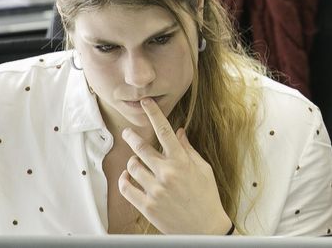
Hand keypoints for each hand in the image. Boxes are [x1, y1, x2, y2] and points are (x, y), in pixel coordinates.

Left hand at [118, 98, 234, 234]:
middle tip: (127, 132)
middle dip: (131, 136)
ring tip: (136, 163)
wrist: (205, 229)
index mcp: (182, 161)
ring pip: (132, 167)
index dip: (153, 113)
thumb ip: (188, 150)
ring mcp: (155, 190)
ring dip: (132, 162)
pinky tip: (127, 177)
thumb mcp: (203, 169)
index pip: (164, 131)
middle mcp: (167, 173)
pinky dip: (124, 180)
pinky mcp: (147, 206)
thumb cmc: (207, 196)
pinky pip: (126, 188)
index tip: (145, 103)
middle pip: (141, 147)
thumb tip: (179, 132)